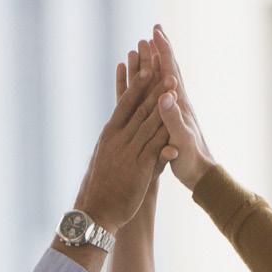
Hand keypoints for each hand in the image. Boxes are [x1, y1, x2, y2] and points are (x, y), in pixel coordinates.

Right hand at [74, 39, 173, 233]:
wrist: (97, 212)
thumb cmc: (101, 187)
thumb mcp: (107, 158)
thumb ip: (116, 140)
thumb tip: (115, 127)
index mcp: (110, 133)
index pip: (125, 101)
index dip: (136, 81)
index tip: (145, 62)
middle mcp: (117, 138)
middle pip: (137, 105)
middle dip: (150, 82)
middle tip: (160, 59)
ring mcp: (128, 152)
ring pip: (147, 121)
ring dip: (161, 101)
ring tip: (171, 81)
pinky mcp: (138, 168)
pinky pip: (154, 145)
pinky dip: (165, 130)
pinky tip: (174, 123)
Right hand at [150, 24, 215, 190]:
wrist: (201, 175)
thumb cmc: (191, 160)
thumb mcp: (180, 139)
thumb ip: (172, 117)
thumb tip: (166, 94)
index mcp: (180, 104)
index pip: (170, 71)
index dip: (164, 50)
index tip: (155, 31)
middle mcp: (179, 103)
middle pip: (170, 69)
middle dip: (162, 50)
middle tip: (154, 30)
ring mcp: (177, 111)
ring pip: (166, 80)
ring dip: (159, 63)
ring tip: (151, 49)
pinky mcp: (173, 121)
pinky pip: (161, 96)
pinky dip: (155, 84)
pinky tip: (151, 83)